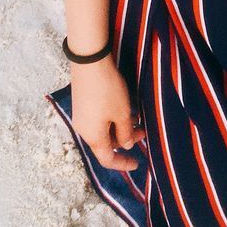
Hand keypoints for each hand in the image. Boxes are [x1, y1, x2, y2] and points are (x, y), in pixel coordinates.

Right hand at [70, 54, 146, 171]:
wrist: (89, 62)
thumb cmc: (107, 90)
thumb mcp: (122, 113)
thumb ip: (125, 132)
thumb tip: (126, 145)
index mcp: (93, 137)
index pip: (108, 159)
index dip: (123, 164)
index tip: (137, 164)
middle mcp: (84, 130)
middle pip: (106, 143)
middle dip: (126, 140)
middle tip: (143, 132)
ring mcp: (82, 116)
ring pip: (103, 130)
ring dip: (120, 127)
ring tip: (138, 117)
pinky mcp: (83, 103)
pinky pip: (98, 119)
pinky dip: (112, 118)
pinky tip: (125, 108)